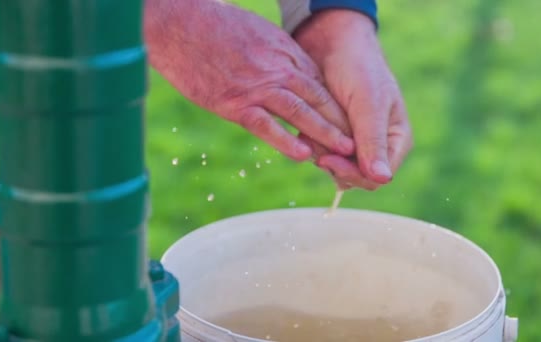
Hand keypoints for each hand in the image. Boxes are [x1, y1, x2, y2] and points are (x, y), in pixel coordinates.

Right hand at [144, 0, 353, 160]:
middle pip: (317, 98)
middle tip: (360, 142)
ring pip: (300, 112)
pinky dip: (285, 140)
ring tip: (344, 151)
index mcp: (283, 53)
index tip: (351, 122)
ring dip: (324, 132)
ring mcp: (257, 86)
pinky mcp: (235, 102)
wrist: (179, 24)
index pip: (319, 84)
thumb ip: (275, 55)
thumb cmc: (214, 26)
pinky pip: (266, 124)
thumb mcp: (256, 33)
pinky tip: (302, 154)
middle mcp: (277, 69)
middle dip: (341, 121)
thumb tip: (286, 74)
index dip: (337, 105)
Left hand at [294, 10, 412, 189]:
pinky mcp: (335, 137)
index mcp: (396, 140)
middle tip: (317, 144)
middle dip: (334, 162)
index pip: (376, 177)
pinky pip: (323, 155)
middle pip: (355, 177)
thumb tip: (383, 179)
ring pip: (336, 168)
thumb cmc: (358, 68)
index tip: (328, 159)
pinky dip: (313, 145)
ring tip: (312, 128)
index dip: (353, 174)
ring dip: (321, 152)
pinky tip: (306, 129)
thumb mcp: (368, 104)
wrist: (332, 44)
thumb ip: (373, 141)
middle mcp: (378, 146)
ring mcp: (355, 143)